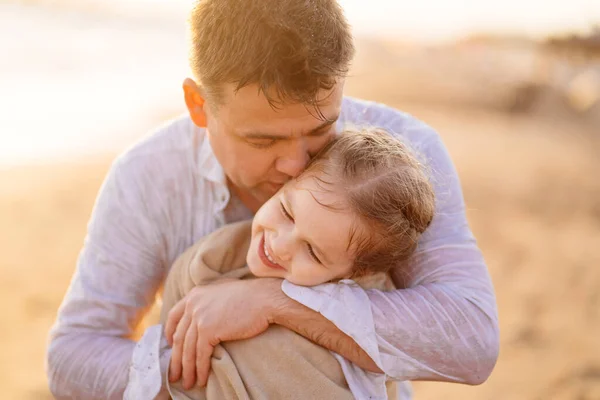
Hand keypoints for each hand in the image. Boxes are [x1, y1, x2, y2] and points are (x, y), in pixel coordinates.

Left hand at [164, 278, 283, 388]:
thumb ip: (208, 302)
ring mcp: (199, 316)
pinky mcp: (208, 330)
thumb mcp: (222, 293)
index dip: (169, 333)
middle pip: (179, 337)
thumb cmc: (250, 297)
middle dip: (176, 359)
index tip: (170, 345)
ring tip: (188, 383)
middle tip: (175, 374)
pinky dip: (200, 369)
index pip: (174, 316)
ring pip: (188, 349)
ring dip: (187, 369)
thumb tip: (204, 316)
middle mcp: (193, 304)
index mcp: (195, 294)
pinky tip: (201, 379)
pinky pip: (200, 355)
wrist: (264, 298)